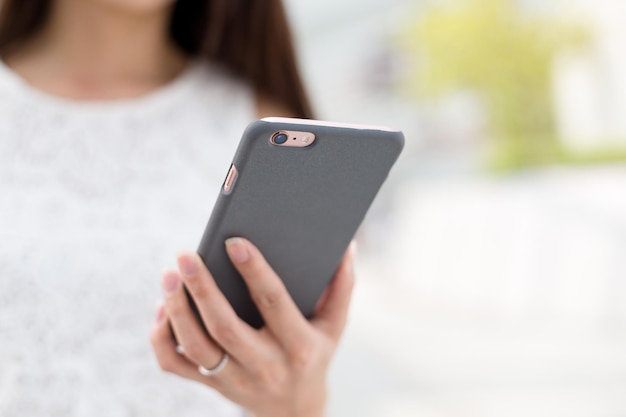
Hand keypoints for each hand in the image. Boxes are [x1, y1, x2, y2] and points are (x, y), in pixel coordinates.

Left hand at [150, 238, 355, 416]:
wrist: (294, 410)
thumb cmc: (315, 354)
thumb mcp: (335, 325)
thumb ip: (342, 286)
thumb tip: (346, 245)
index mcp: (299, 346)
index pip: (274, 303)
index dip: (255, 272)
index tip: (235, 242)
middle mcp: (265, 366)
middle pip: (225, 327)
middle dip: (203, 289)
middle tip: (185, 255)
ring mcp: (234, 380)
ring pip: (197, 346)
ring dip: (177, 310)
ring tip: (169, 274)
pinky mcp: (211, 385)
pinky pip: (176, 364)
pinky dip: (162, 337)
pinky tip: (163, 307)